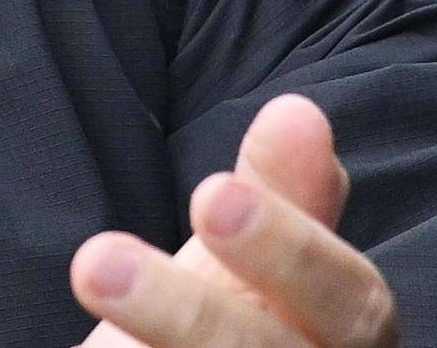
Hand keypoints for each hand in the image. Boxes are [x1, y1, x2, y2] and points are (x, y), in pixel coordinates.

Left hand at [69, 95, 397, 347]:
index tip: (210, 192)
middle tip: (95, 260)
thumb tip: (299, 111)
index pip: (350, 304)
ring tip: (85, 302)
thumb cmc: (236, 330)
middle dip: (188, 317)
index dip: (289, 252)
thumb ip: (281, 197)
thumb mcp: (252, 263)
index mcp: (351, 341)